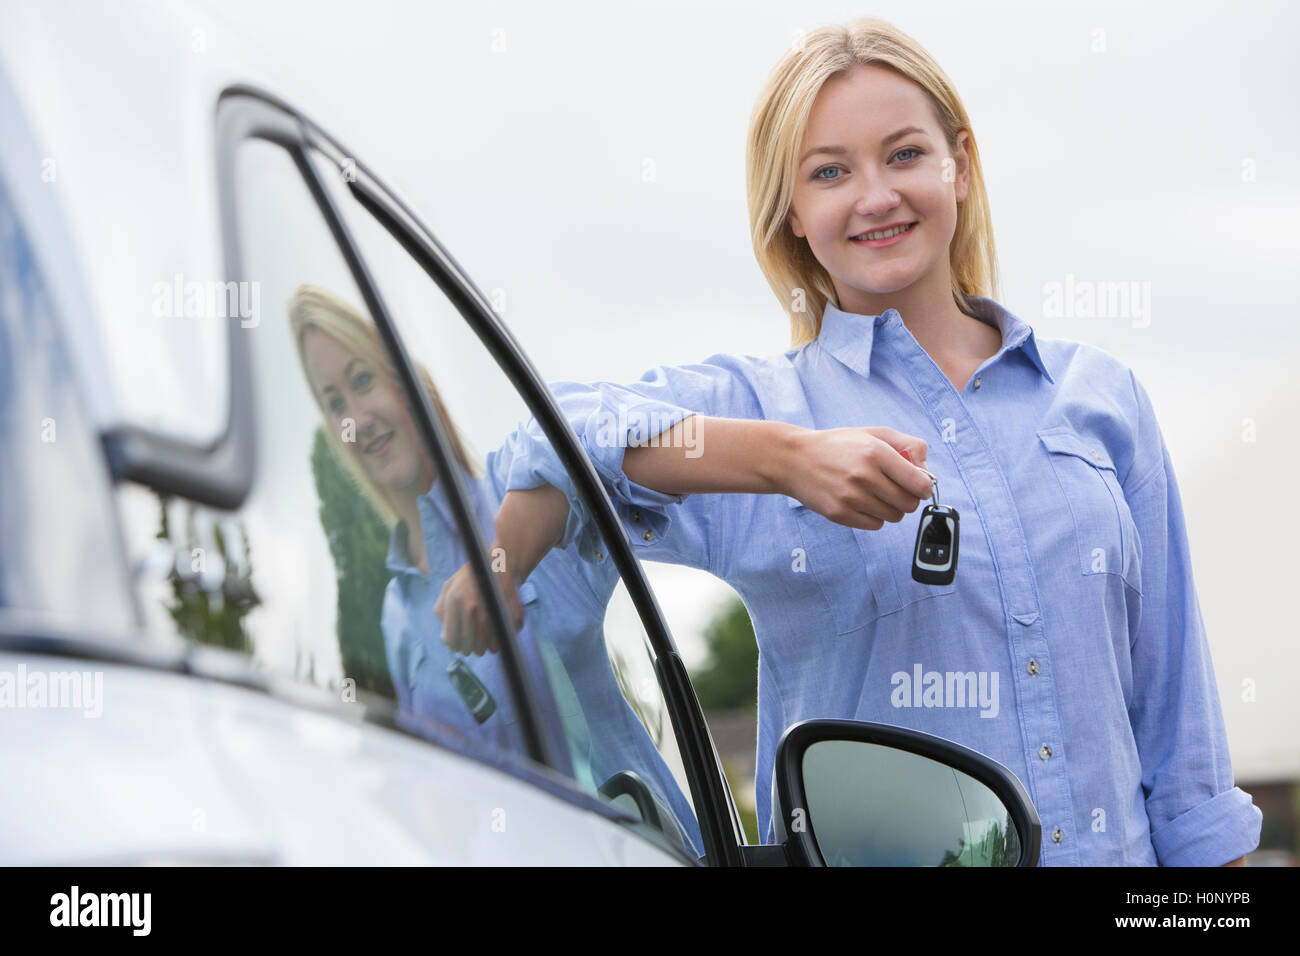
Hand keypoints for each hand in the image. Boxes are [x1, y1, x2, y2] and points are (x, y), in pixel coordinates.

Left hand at [433, 560, 524, 656]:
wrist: (500, 561)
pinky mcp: (508, 613)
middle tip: (475, 645)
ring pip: (486, 646)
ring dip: (487, 647)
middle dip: (471, 648)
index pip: (451, 640)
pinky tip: (499, 635)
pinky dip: (501, 641)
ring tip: (488, 642)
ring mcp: (490, 610)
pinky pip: (503, 638)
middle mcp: (471, 606)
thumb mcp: (449, 587)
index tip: (461, 645)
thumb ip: (441, 610)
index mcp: (455, 600)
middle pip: (469, 647)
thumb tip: (445, 637)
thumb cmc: (472, 576)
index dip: (456, 646)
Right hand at [782, 425, 932, 529]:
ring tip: (875, 494)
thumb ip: (908, 445)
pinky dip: (874, 517)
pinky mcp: (839, 514)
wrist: (794, 459)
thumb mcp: (874, 433)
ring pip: (893, 517)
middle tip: (895, 489)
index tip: (918, 485)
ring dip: (891, 508)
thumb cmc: (838, 445)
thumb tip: (927, 471)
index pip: (919, 483)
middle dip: (908, 498)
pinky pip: (875, 525)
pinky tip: (862, 502)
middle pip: (909, 504)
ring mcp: (850, 497)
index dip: (924, 486)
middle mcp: (864, 475)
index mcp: (876, 452)